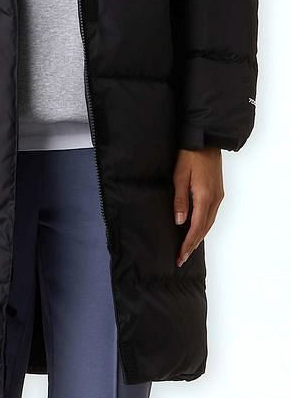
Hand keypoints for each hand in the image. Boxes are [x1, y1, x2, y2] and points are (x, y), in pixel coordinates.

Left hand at [173, 147, 224, 266]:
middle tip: (183, 257)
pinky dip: (204, 225)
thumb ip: (180, 200)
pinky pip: (212, 214)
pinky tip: (197, 228)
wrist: (205, 139)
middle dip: (193, 244)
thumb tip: (180, 222)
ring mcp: (218, 196)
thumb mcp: (179, 176)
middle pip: (204, 228)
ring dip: (199, 236)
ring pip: (209, 222)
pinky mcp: (218, 192)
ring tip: (188, 247)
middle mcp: (214, 199)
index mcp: (204, 197)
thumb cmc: (189, 155)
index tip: (181, 256)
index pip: (196, 227)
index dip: (188, 243)